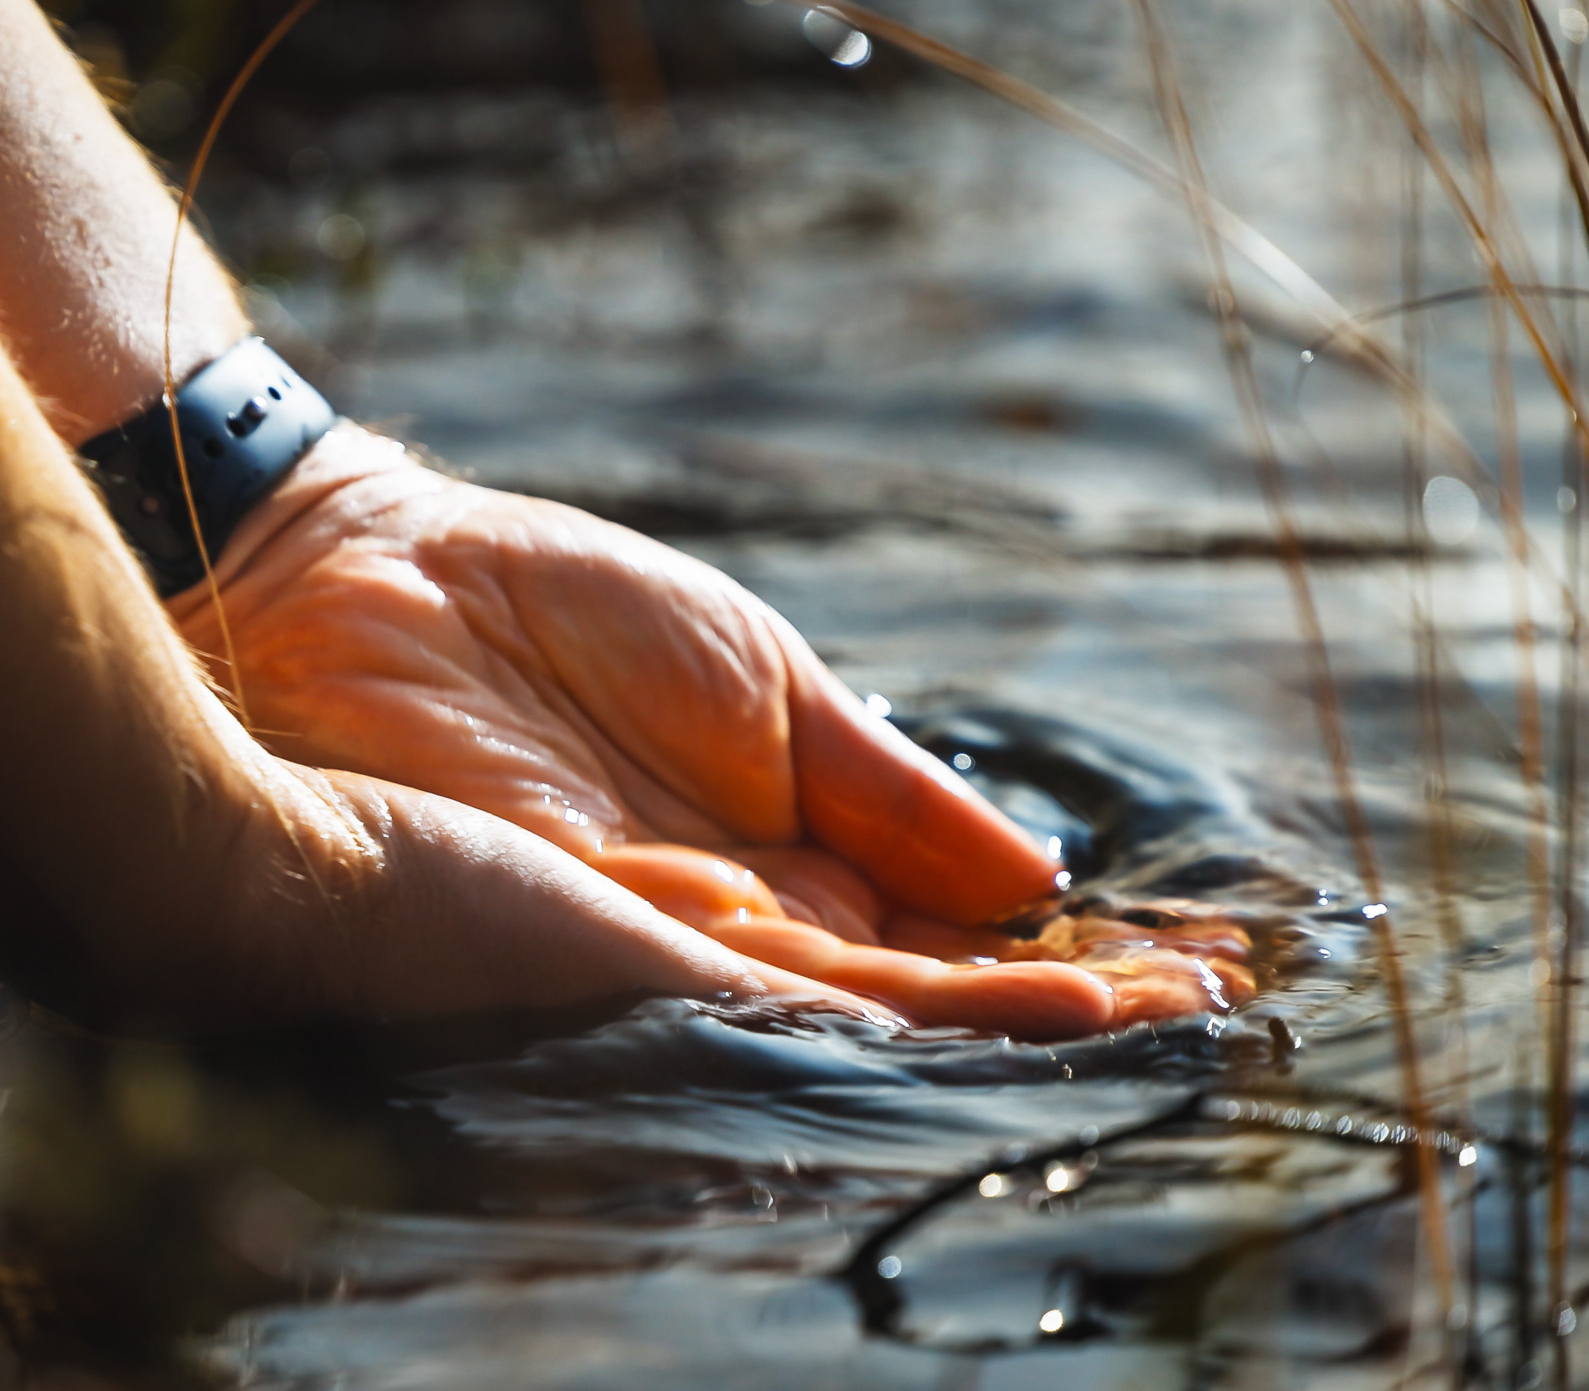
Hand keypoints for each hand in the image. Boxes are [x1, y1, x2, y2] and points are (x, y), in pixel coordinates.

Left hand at [171, 426, 1250, 1038]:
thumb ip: (891, 789)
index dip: (1071, 953)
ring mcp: (672, 934)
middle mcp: (746, 926)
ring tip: (1112, 1011)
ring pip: (846, 1005)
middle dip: (1059, 999)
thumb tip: (1039, 875)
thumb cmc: (566, 612)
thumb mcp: (771, 687)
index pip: (954, 940)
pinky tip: (958, 975)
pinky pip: (731, 965)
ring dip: (980, 1010)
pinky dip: (844, 976)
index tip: (1198, 961)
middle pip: (921, 991)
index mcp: (797, 865)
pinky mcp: (590, 921)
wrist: (389, 577)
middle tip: (1198, 1006)